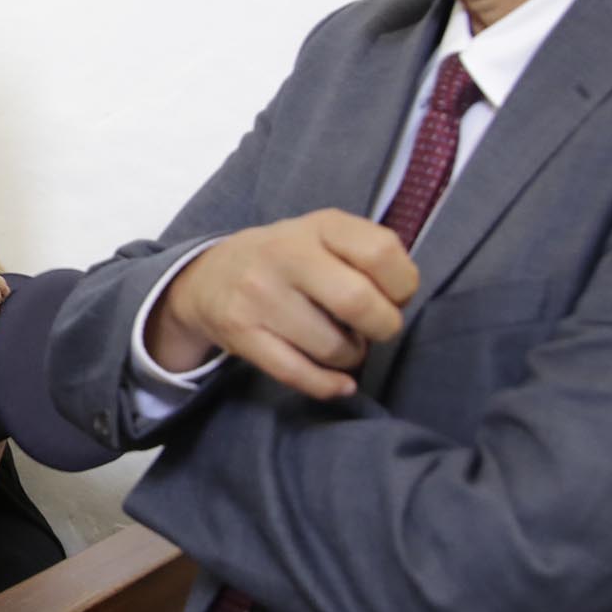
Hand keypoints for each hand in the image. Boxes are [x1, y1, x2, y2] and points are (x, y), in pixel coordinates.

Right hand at [148, 210, 414, 399]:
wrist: (209, 278)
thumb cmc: (288, 260)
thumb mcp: (325, 236)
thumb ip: (368, 254)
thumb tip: (400, 304)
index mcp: (318, 226)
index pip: (380, 252)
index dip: (402, 284)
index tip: (395, 296)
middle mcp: (285, 255)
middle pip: (358, 302)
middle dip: (383, 327)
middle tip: (376, 330)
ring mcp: (259, 295)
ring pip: (331, 347)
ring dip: (351, 357)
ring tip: (344, 346)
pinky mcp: (241, 334)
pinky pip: (297, 373)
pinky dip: (328, 385)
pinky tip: (339, 382)